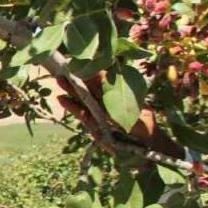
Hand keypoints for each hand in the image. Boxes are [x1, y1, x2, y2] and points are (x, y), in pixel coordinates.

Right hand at [56, 74, 181, 157]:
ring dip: (70, 91)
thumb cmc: (146, 124)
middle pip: (89, 89)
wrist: (148, 147)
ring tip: (59, 80)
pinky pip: (82, 116)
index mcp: (117, 94)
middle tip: (63, 67)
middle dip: (76, 79)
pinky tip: (62, 99)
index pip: (101, 79)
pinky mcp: (93, 127)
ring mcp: (98, 115)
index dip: (90, 70)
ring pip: (82, 101)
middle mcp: (106, 103)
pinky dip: (72, 107)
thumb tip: (108, 71)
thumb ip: (119, 91)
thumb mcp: (134, 103)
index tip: (79, 60)